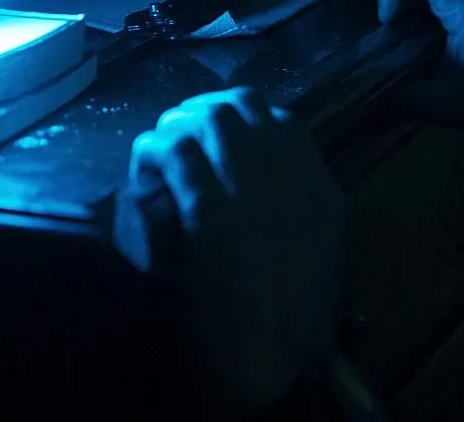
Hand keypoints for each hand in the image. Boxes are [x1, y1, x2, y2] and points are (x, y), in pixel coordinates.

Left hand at [130, 87, 345, 415]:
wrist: (274, 356)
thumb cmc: (294, 318)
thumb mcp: (319, 249)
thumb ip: (301, 206)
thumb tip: (272, 176)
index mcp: (319, 187)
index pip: (283, 120)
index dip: (244, 115)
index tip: (218, 130)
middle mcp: (290, 175)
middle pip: (241, 107)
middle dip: (202, 112)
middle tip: (178, 132)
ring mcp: (251, 187)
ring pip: (207, 120)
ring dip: (175, 127)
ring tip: (157, 149)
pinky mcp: (209, 210)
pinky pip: (177, 155)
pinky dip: (154, 153)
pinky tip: (143, 167)